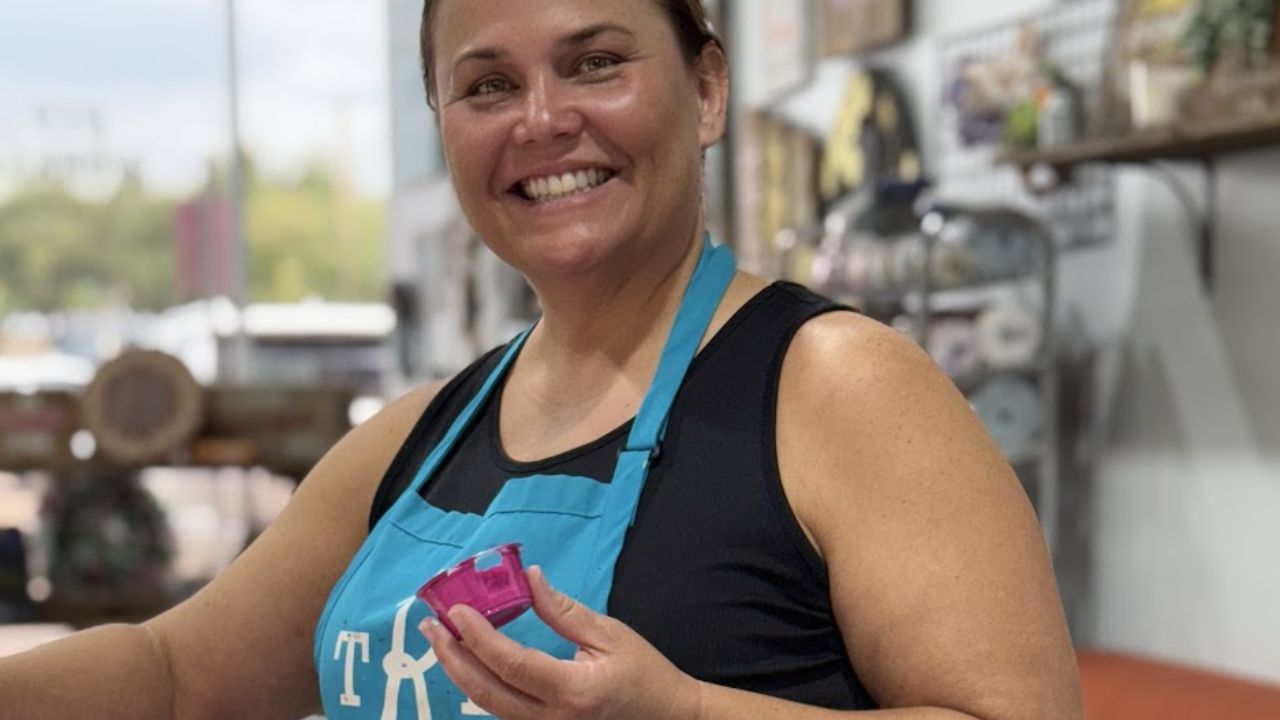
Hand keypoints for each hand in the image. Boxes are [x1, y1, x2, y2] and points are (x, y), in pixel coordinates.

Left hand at [420, 565, 703, 719]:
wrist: (668, 718)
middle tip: (432, 625)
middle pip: (486, 692)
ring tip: (442, 639)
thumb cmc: (645, 674)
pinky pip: (502, 711)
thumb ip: (564, 611)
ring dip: (460, 671)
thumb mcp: (610, 634)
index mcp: (572, 691)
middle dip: (452, 657)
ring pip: (488, 706)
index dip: (478, 637)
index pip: (511, 664)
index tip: (456, 611)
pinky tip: (468, 661)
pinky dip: (480, 685)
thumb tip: (530, 578)